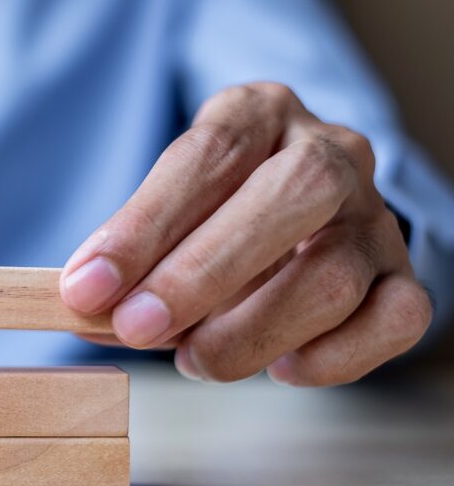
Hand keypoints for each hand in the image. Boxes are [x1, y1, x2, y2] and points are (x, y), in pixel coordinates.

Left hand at [60, 82, 431, 385]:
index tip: (88, 286)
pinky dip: (333, 358)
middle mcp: (330, 153)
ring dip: (250, 332)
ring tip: (194, 359)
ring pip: (335, 273)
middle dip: (201, 273)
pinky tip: (280, 370)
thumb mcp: (160, 218)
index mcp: (257, 115)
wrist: (282, 222)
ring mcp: (374, 216)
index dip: (143, 226)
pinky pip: (395, 320)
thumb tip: (83, 307)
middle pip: (292, 195)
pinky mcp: (402, 276)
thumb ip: (126, 260)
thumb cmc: (206, 218)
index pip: (206, 157)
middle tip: (136, 327)